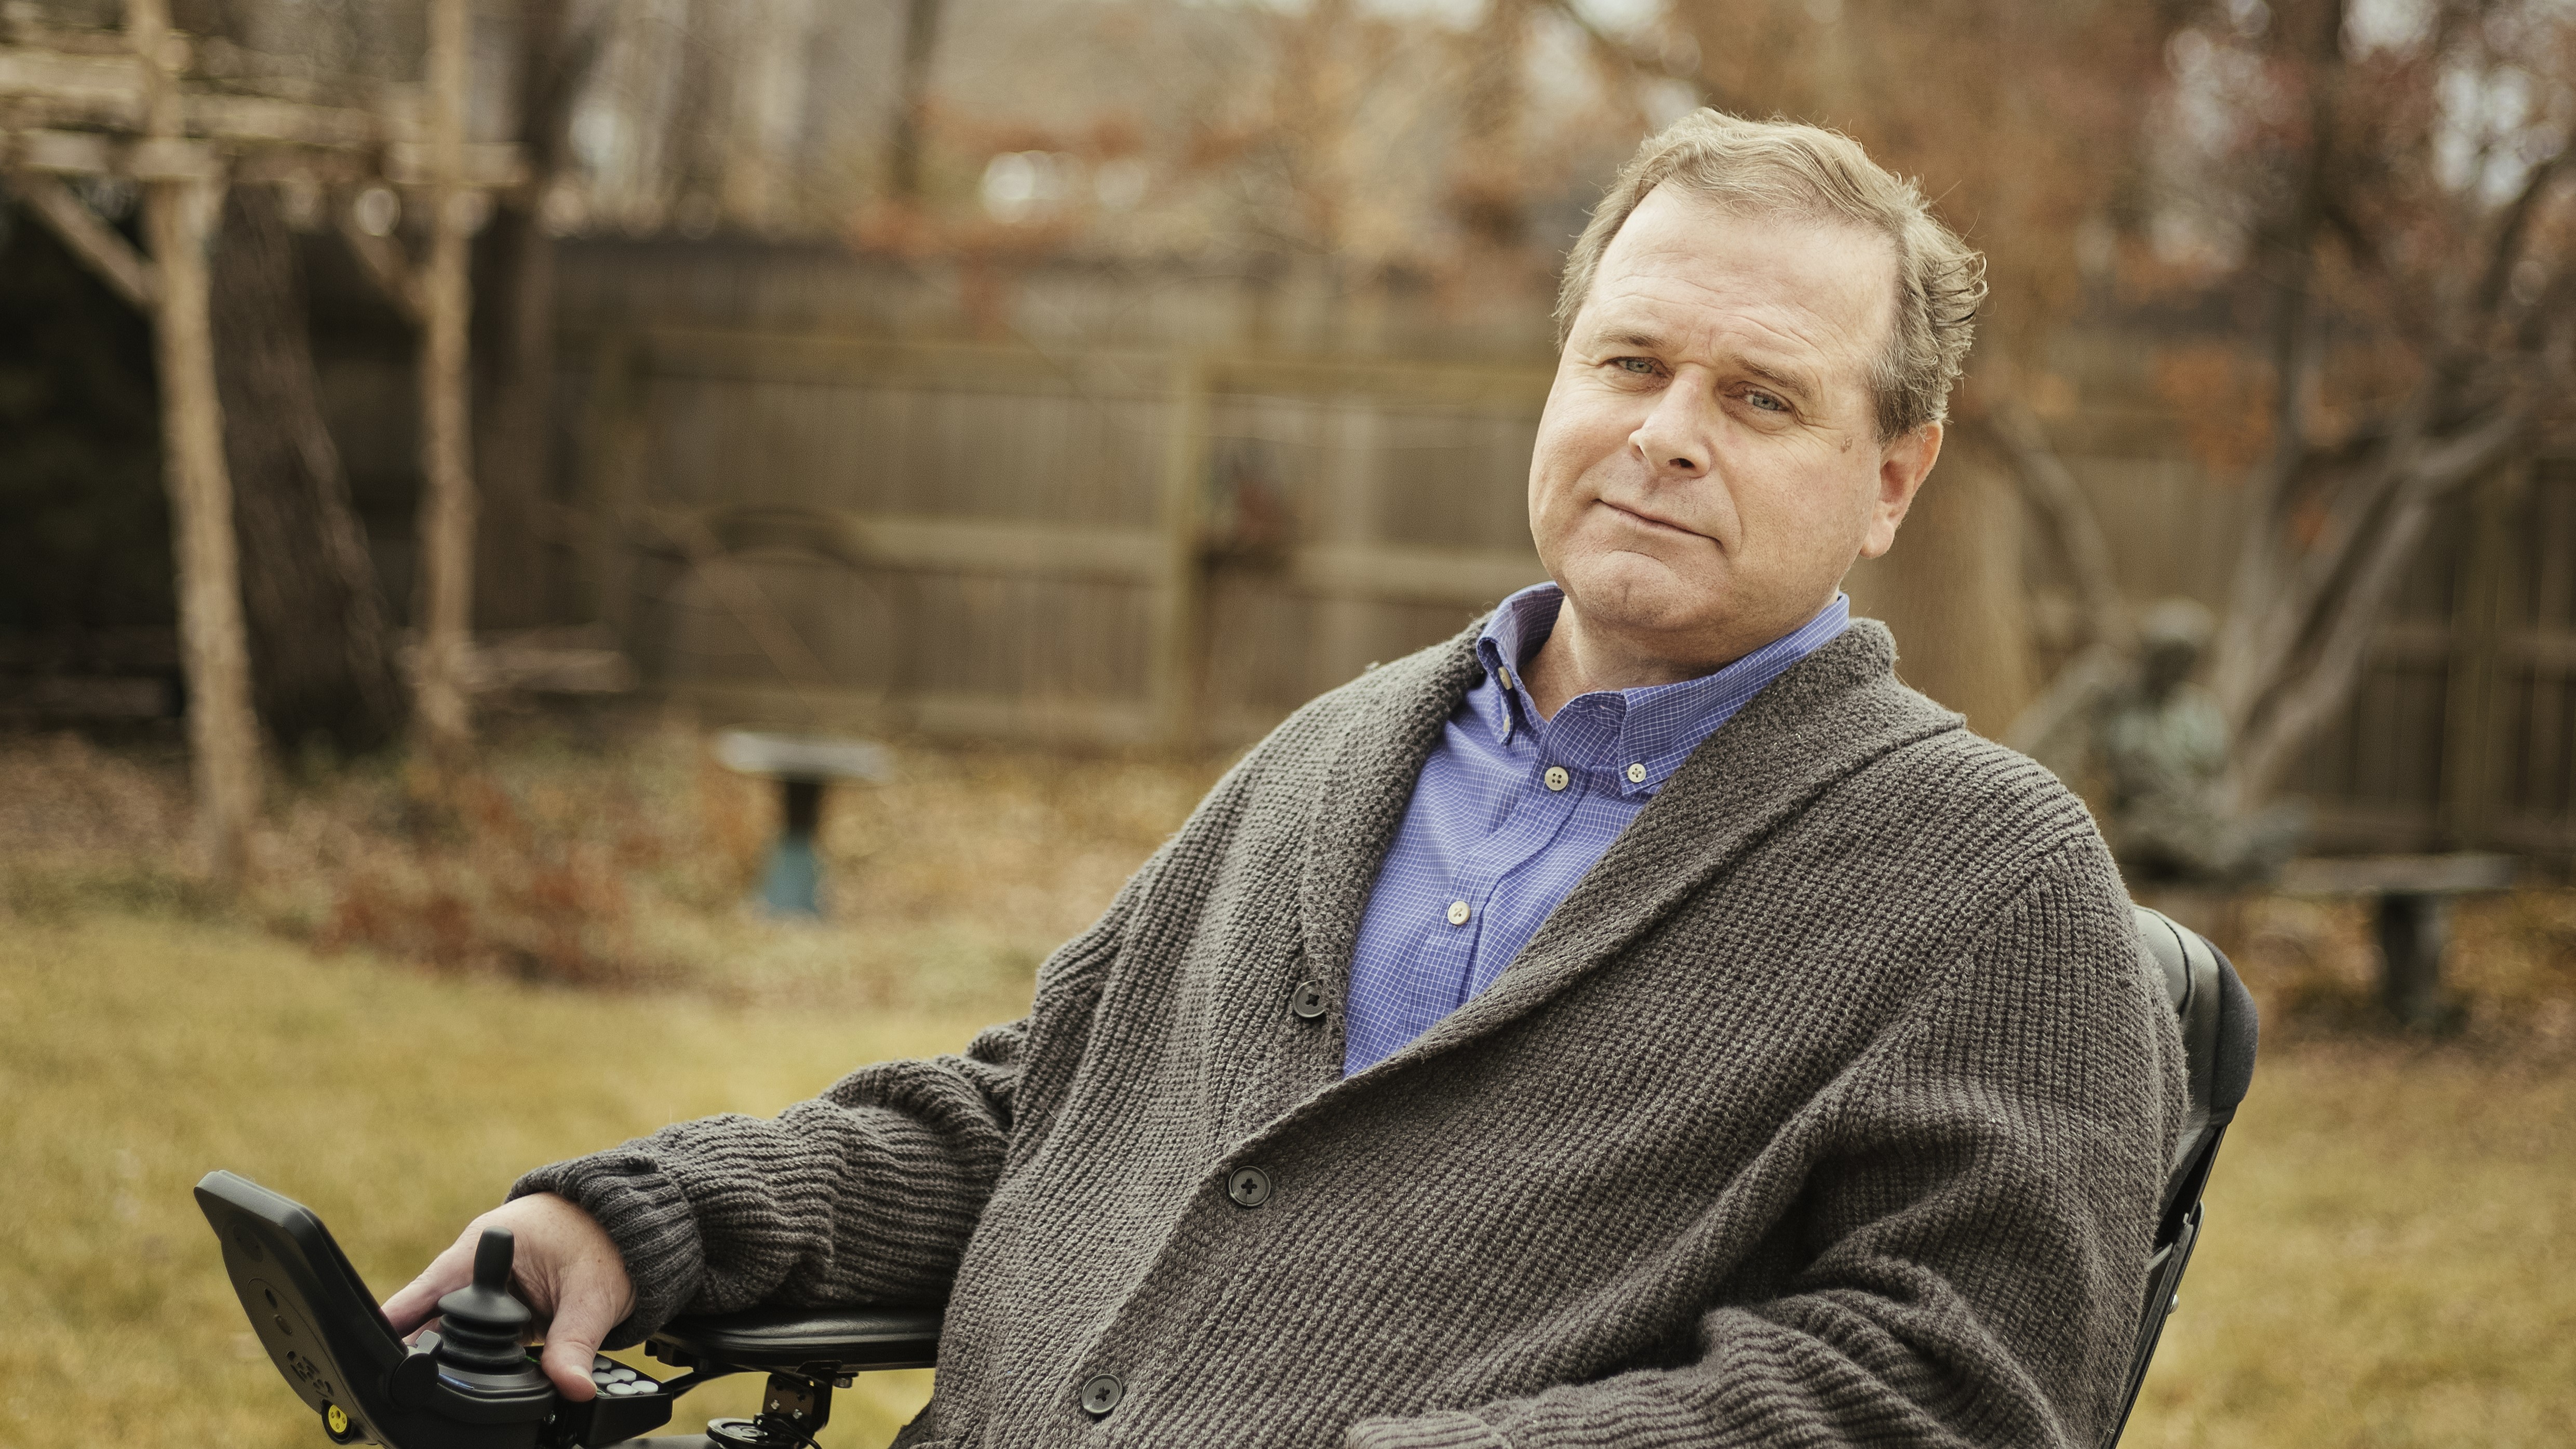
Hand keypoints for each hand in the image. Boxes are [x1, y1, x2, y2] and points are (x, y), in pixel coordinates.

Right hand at [382, 1194, 636, 1400]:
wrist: (626, 1225)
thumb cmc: (606, 1240)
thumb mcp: (593, 1294)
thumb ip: (576, 1342)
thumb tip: (572, 1387)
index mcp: (483, 1248)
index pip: (427, 1290)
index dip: (400, 1321)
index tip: (377, 1352)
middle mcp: (473, 1268)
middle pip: (431, 1316)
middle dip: (419, 1350)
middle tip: (403, 1385)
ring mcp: (485, 1290)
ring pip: (450, 1330)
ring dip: (445, 1356)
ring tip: (426, 1389)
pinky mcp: (500, 1310)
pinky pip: (475, 1337)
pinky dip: (471, 1357)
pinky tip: (460, 1382)